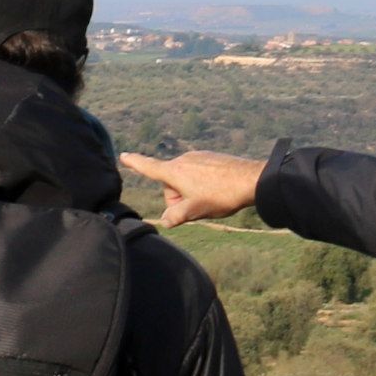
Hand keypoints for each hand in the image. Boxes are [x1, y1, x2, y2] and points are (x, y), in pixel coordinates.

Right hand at [125, 150, 264, 229]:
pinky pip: (198, 173)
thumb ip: (174, 217)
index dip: (134, 163)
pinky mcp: (211, 157)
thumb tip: (166, 220)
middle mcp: (184, 160)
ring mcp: (199, 157)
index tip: (123, 155)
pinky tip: (218, 191)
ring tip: (211, 199)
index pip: (149, 167)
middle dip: (178, 197)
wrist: (252, 180)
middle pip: (170, 183)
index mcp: (175, 171)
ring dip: (191, 192)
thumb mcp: (194, 211)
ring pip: (185, 179)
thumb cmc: (220, 195)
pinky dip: (203, 184)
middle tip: (197, 206)